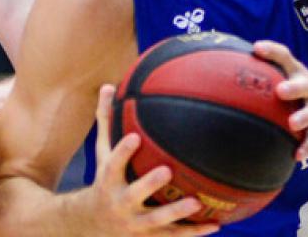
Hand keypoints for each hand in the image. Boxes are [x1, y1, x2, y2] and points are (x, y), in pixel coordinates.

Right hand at [88, 85, 219, 235]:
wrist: (91, 223)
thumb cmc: (103, 179)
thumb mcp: (101, 153)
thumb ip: (106, 121)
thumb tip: (109, 85)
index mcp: (108, 181)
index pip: (112, 165)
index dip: (122, 152)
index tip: (135, 137)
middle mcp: (120, 203)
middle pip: (134, 195)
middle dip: (149, 184)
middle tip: (167, 171)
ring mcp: (135, 223)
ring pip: (156, 220)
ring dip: (176, 212)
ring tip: (197, 202)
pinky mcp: (148, 236)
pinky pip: (173, 235)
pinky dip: (194, 231)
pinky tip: (216, 223)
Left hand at [254, 40, 307, 161]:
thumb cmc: (299, 90)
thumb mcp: (288, 78)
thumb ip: (262, 76)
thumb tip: (218, 75)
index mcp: (297, 73)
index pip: (285, 57)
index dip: (272, 51)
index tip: (257, 48)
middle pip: (304, 85)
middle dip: (293, 87)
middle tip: (280, 91)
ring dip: (303, 117)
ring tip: (292, 124)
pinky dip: (306, 147)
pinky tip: (297, 156)